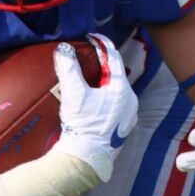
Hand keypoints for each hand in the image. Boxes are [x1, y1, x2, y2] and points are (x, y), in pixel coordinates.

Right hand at [52, 35, 136, 182]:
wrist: (86, 158)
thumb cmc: (82, 126)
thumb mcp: (74, 94)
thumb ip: (69, 69)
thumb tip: (64, 49)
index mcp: (122, 90)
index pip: (114, 59)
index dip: (103, 45)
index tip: (93, 37)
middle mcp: (130, 101)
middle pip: (115, 74)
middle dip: (102, 63)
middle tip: (88, 54)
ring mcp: (128, 115)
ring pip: (115, 90)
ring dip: (103, 81)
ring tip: (89, 74)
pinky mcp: (122, 125)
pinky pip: (115, 103)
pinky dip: (104, 95)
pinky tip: (93, 97)